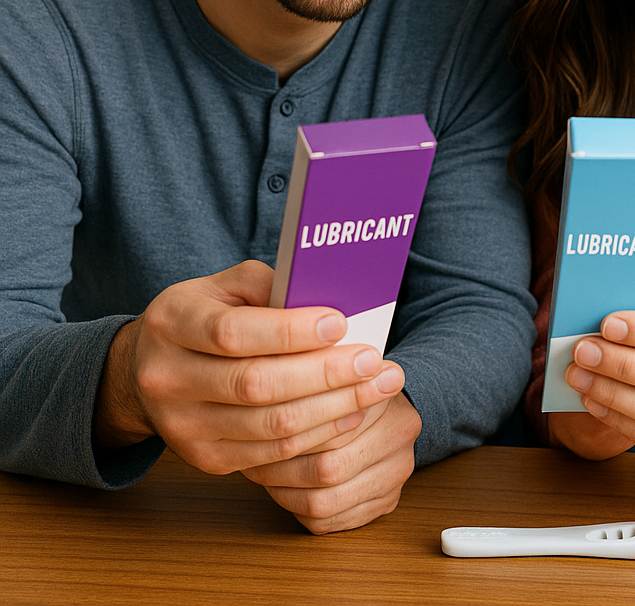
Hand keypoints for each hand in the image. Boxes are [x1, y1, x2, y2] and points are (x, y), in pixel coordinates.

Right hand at [93, 260, 403, 476]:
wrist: (146, 369)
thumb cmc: (204, 314)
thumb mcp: (225, 285)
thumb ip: (270, 287)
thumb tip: (327, 301)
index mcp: (173, 323)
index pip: (233, 333)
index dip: (290, 331)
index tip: (340, 324)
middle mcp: (168, 378)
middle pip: (256, 385)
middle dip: (324, 374)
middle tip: (372, 361)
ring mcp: (183, 427)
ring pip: (269, 426)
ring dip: (333, 409)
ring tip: (376, 387)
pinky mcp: (206, 460)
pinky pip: (271, 455)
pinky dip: (318, 436)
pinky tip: (351, 414)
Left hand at [240, 391, 421, 533]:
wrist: (390, 410)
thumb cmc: (351, 390)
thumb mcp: (332, 371)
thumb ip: (308, 374)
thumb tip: (264, 385)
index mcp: (386, 395)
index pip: (329, 423)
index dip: (287, 431)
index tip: (256, 429)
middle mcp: (399, 435)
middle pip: (329, 467)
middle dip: (280, 467)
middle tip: (251, 457)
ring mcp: (397, 473)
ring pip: (325, 501)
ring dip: (285, 493)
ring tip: (263, 474)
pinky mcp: (387, 502)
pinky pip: (331, 521)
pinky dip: (298, 509)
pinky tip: (284, 490)